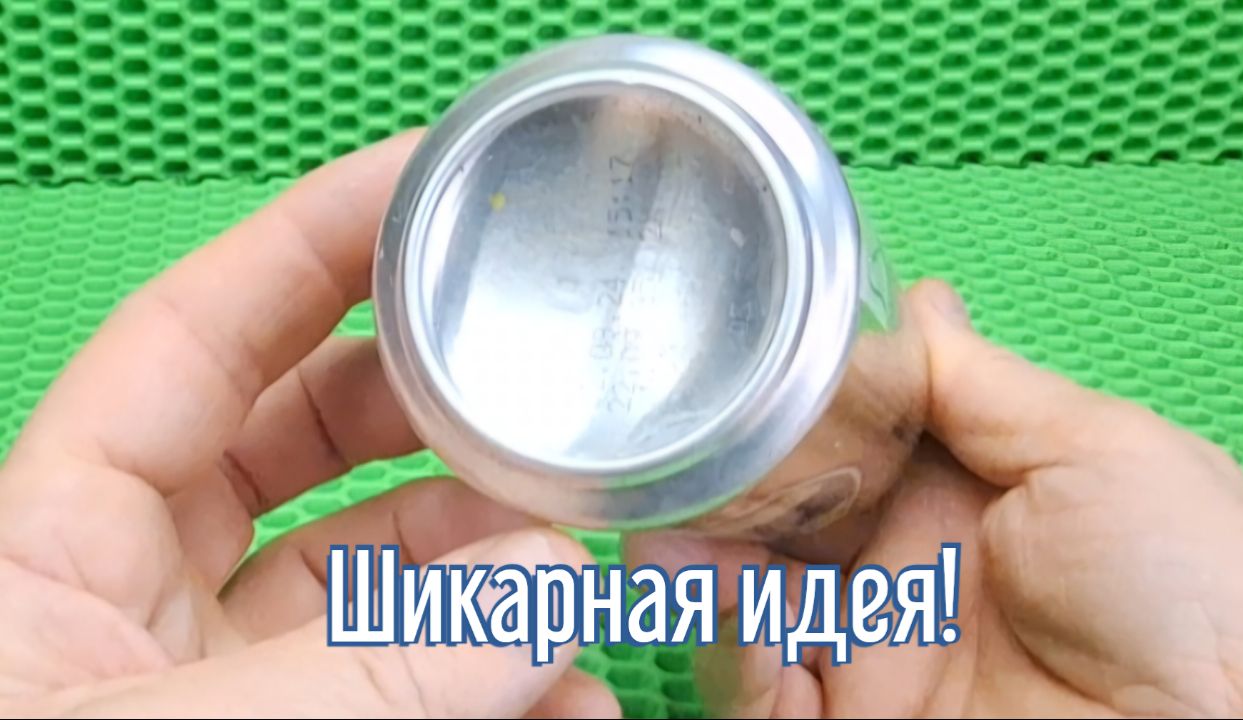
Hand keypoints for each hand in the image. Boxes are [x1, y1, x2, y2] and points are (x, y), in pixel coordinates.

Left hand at [0, 132, 617, 717]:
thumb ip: (361, 669)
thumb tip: (544, 591)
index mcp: (58, 540)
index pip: (192, 337)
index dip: (308, 244)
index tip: (425, 185)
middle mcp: (142, 587)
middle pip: (312, 433)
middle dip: (438, 411)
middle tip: (541, 394)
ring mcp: (218, 669)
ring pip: (381, 566)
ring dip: (497, 576)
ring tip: (575, 599)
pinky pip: (406, 680)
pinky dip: (495, 677)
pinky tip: (564, 698)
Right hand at [629, 280, 1242, 716]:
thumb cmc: (1199, 584)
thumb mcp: (1099, 449)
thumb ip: (983, 384)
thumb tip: (917, 300)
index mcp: (960, 496)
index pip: (844, 441)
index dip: (787, 411)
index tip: (738, 366)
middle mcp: (905, 571)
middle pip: (780, 515)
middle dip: (723, 478)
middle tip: (677, 441)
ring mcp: (873, 654)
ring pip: (749, 597)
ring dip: (696, 552)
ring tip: (665, 510)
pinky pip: (756, 685)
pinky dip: (717, 638)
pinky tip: (700, 584)